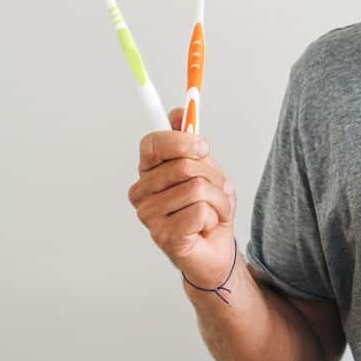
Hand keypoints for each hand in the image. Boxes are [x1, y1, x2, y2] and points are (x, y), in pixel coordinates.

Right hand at [127, 107, 237, 286]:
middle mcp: (142, 192)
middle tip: (215, 191)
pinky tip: (206, 226)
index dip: (180, 140)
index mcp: (149, 171)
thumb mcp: (206, 168)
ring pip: (197, 188)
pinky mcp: (163, 235)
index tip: (203, 146)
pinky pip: (200, 210)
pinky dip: (215, 216)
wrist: (216, 249)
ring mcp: (149, 215)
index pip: (153, 144)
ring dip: (218, 199)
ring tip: (212, 211)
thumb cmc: (208, 208)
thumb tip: (180, 110)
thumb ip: (191, 141)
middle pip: (184, 166)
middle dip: (212, 176)